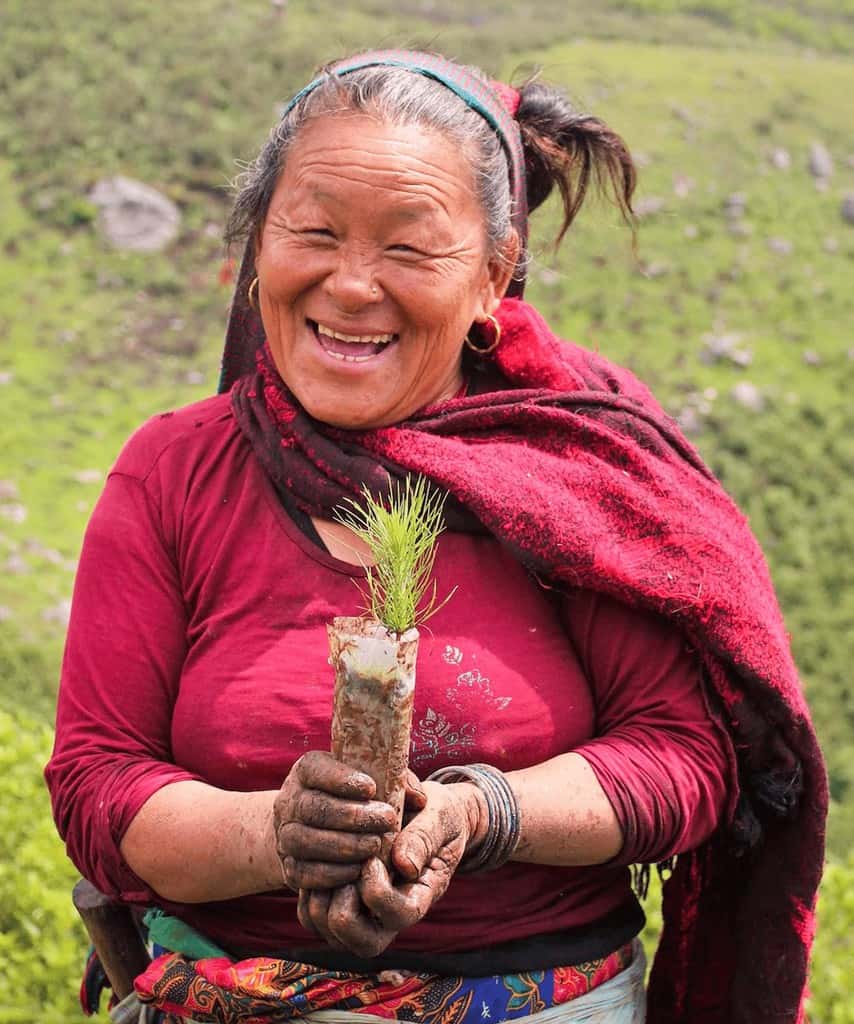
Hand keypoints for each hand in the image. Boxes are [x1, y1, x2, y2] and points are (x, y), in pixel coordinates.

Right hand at [273, 751, 397, 890]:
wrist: (319, 826)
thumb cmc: (358, 798)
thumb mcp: (374, 780)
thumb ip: (397, 783)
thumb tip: (418, 800)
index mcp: (307, 770)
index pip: (315, 769)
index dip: (341, 779)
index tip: (371, 788)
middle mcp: (290, 799)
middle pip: (312, 808)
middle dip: (351, 816)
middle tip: (385, 821)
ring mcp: (284, 833)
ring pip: (303, 840)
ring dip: (342, 846)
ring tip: (374, 846)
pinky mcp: (287, 865)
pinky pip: (301, 873)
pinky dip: (329, 874)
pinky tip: (356, 871)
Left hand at [298, 780, 485, 955]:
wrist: (425, 814)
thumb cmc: (435, 814)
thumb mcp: (438, 817)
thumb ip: (424, 838)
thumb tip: (403, 864)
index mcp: (422, 894)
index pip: (400, 916)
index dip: (379, 891)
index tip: (371, 857)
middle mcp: (393, 915)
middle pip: (363, 942)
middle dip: (345, 906)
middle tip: (345, 868)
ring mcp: (366, 915)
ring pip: (330, 932)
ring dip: (323, 897)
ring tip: (330, 862)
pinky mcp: (342, 905)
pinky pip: (311, 917)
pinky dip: (308, 892)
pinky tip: (318, 862)